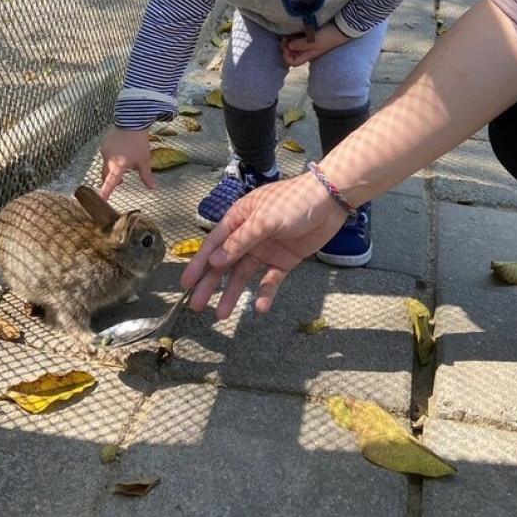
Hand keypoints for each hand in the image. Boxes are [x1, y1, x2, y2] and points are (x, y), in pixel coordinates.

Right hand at [99, 125, 154, 199]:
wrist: (132, 122)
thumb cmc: (139, 142)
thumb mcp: (144, 160)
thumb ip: (146, 175)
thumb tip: (152, 188)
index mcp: (118, 165)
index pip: (110, 183)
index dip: (106, 192)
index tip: (101, 200)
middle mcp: (108, 159)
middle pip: (106, 175)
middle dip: (112, 179)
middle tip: (122, 181)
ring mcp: (104, 151)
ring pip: (106, 163)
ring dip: (113, 166)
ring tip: (126, 158)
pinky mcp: (103, 143)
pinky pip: (106, 154)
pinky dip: (112, 156)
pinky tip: (121, 149)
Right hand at [179, 172, 345, 318]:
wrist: (330, 202)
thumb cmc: (294, 202)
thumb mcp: (264, 220)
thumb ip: (240, 242)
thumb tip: (213, 262)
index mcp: (239, 218)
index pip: (214, 244)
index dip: (199, 264)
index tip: (186, 284)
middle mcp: (249, 234)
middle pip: (225, 263)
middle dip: (211, 284)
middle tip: (197, 306)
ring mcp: (266, 248)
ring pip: (244, 274)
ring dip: (233, 293)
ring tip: (222, 314)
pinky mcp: (284, 259)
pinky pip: (270, 279)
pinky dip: (264, 293)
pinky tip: (259, 307)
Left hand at [281, 22, 349, 66]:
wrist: (339, 29)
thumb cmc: (327, 37)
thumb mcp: (313, 42)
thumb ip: (300, 44)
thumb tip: (288, 46)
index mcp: (307, 56)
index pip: (292, 62)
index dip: (286, 55)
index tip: (286, 45)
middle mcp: (307, 52)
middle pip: (291, 54)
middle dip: (286, 47)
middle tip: (285, 37)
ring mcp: (308, 45)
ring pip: (294, 46)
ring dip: (289, 40)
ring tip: (289, 33)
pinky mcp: (309, 38)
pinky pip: (298, 39)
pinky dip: (294, 36)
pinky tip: (294, 31)